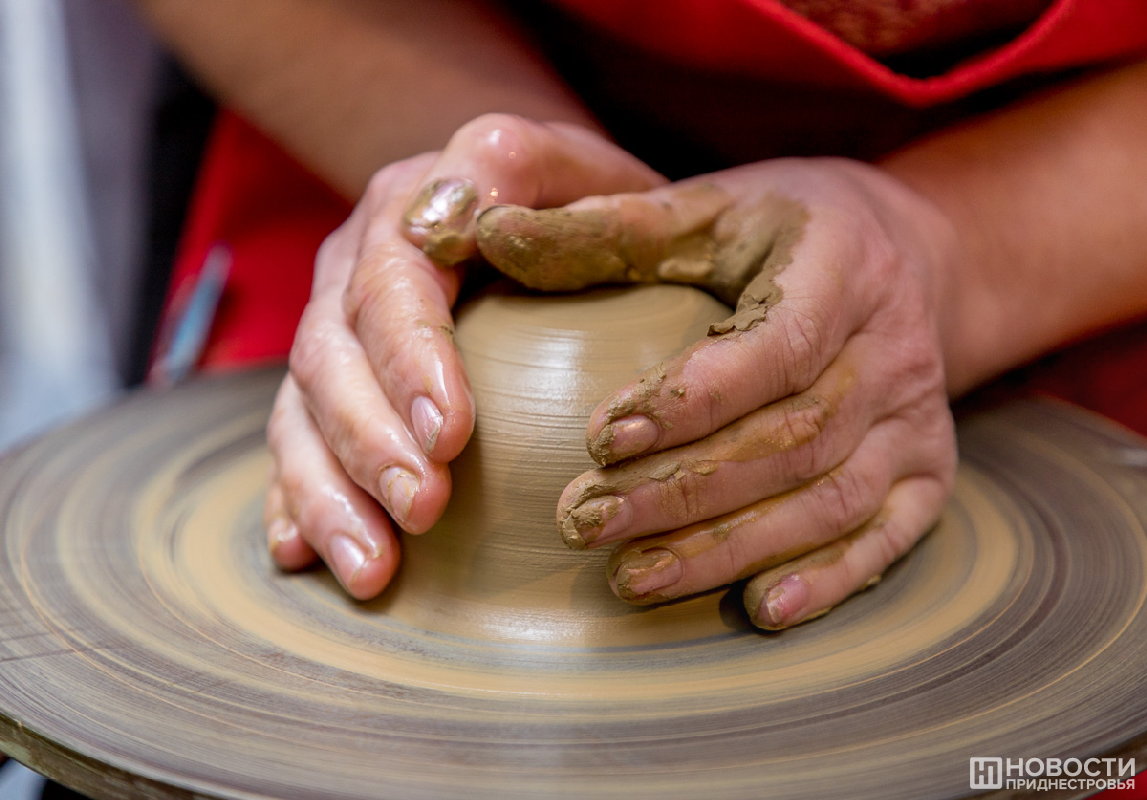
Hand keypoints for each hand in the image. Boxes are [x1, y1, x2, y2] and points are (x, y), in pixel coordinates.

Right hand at [263, 115, 662, 597]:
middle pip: (335, 345)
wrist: (535, 196)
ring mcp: (338, 307)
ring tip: (372, 566)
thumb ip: (574, 199)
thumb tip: (497, 234)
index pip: (397, 273)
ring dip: (330, 489)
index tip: (451, 436)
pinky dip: (296, 497)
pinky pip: (291, 433)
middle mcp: (365, 247)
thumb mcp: (606, 185)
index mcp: (426, 195)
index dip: (412, 353)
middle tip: (422, 510)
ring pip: (301, 400)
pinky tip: (304, 554)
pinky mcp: (330, 364)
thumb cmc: (590, 206)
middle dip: (371, 438)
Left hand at [477, 157, 959, 628]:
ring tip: (631, 578)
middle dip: (682, 491)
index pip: (776, 346)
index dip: (692, 400)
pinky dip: (829, 579)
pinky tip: (759, 610)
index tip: (599, 437)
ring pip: (829, 499)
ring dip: (730, 547)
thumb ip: (602, 226)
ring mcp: (920, 417)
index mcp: (844, 265)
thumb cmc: (778, 231)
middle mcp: (894, 346)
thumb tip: (485, 229)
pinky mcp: (931, 471)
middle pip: (793, 438)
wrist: (901, 256)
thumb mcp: (702, 208)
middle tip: (582, 522)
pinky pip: (888, 537)